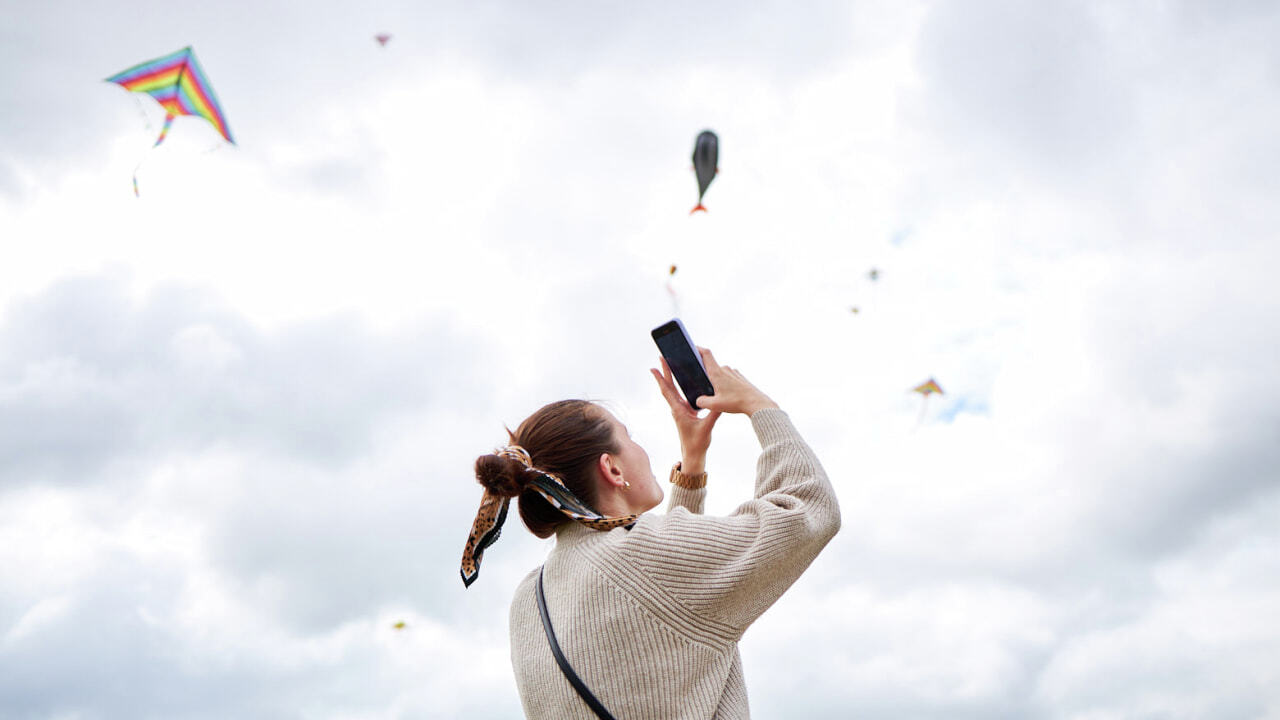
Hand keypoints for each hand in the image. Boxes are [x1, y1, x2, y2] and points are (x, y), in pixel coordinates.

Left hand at [651, 357, 721, 472]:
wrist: (694, 454)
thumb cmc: (697, 443)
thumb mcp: (707, 427)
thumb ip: (713, 414)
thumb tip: (719, 401)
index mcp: (679, 410)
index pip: (667, 391)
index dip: (660, 378)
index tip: (653, 367)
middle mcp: (677, 408)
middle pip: (669, 387)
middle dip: (665, 372)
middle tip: (661, 358)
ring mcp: (681, 410)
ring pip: (674, 391)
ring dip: (671, 378)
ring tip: (671, 365)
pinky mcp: (686, 412)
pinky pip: (681, 396)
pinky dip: (680, 386)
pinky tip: (684, 381)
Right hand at [692, 348, 777, 415]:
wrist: (756, 403)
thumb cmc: (736, 402)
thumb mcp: (715, 405)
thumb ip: (702, 402)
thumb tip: (699, 400)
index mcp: (717, 373)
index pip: (706, 354)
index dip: (698, 349)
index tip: (692, 347)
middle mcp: (725, 369)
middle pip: (711, 367)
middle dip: (707, 376)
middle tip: (705, 388)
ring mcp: (733, 372)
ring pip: (720, 375)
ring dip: (717, 382)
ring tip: (720, 397)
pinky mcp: (740, 377)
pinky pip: (729, 378)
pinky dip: (726, 385)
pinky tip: (729, 396)